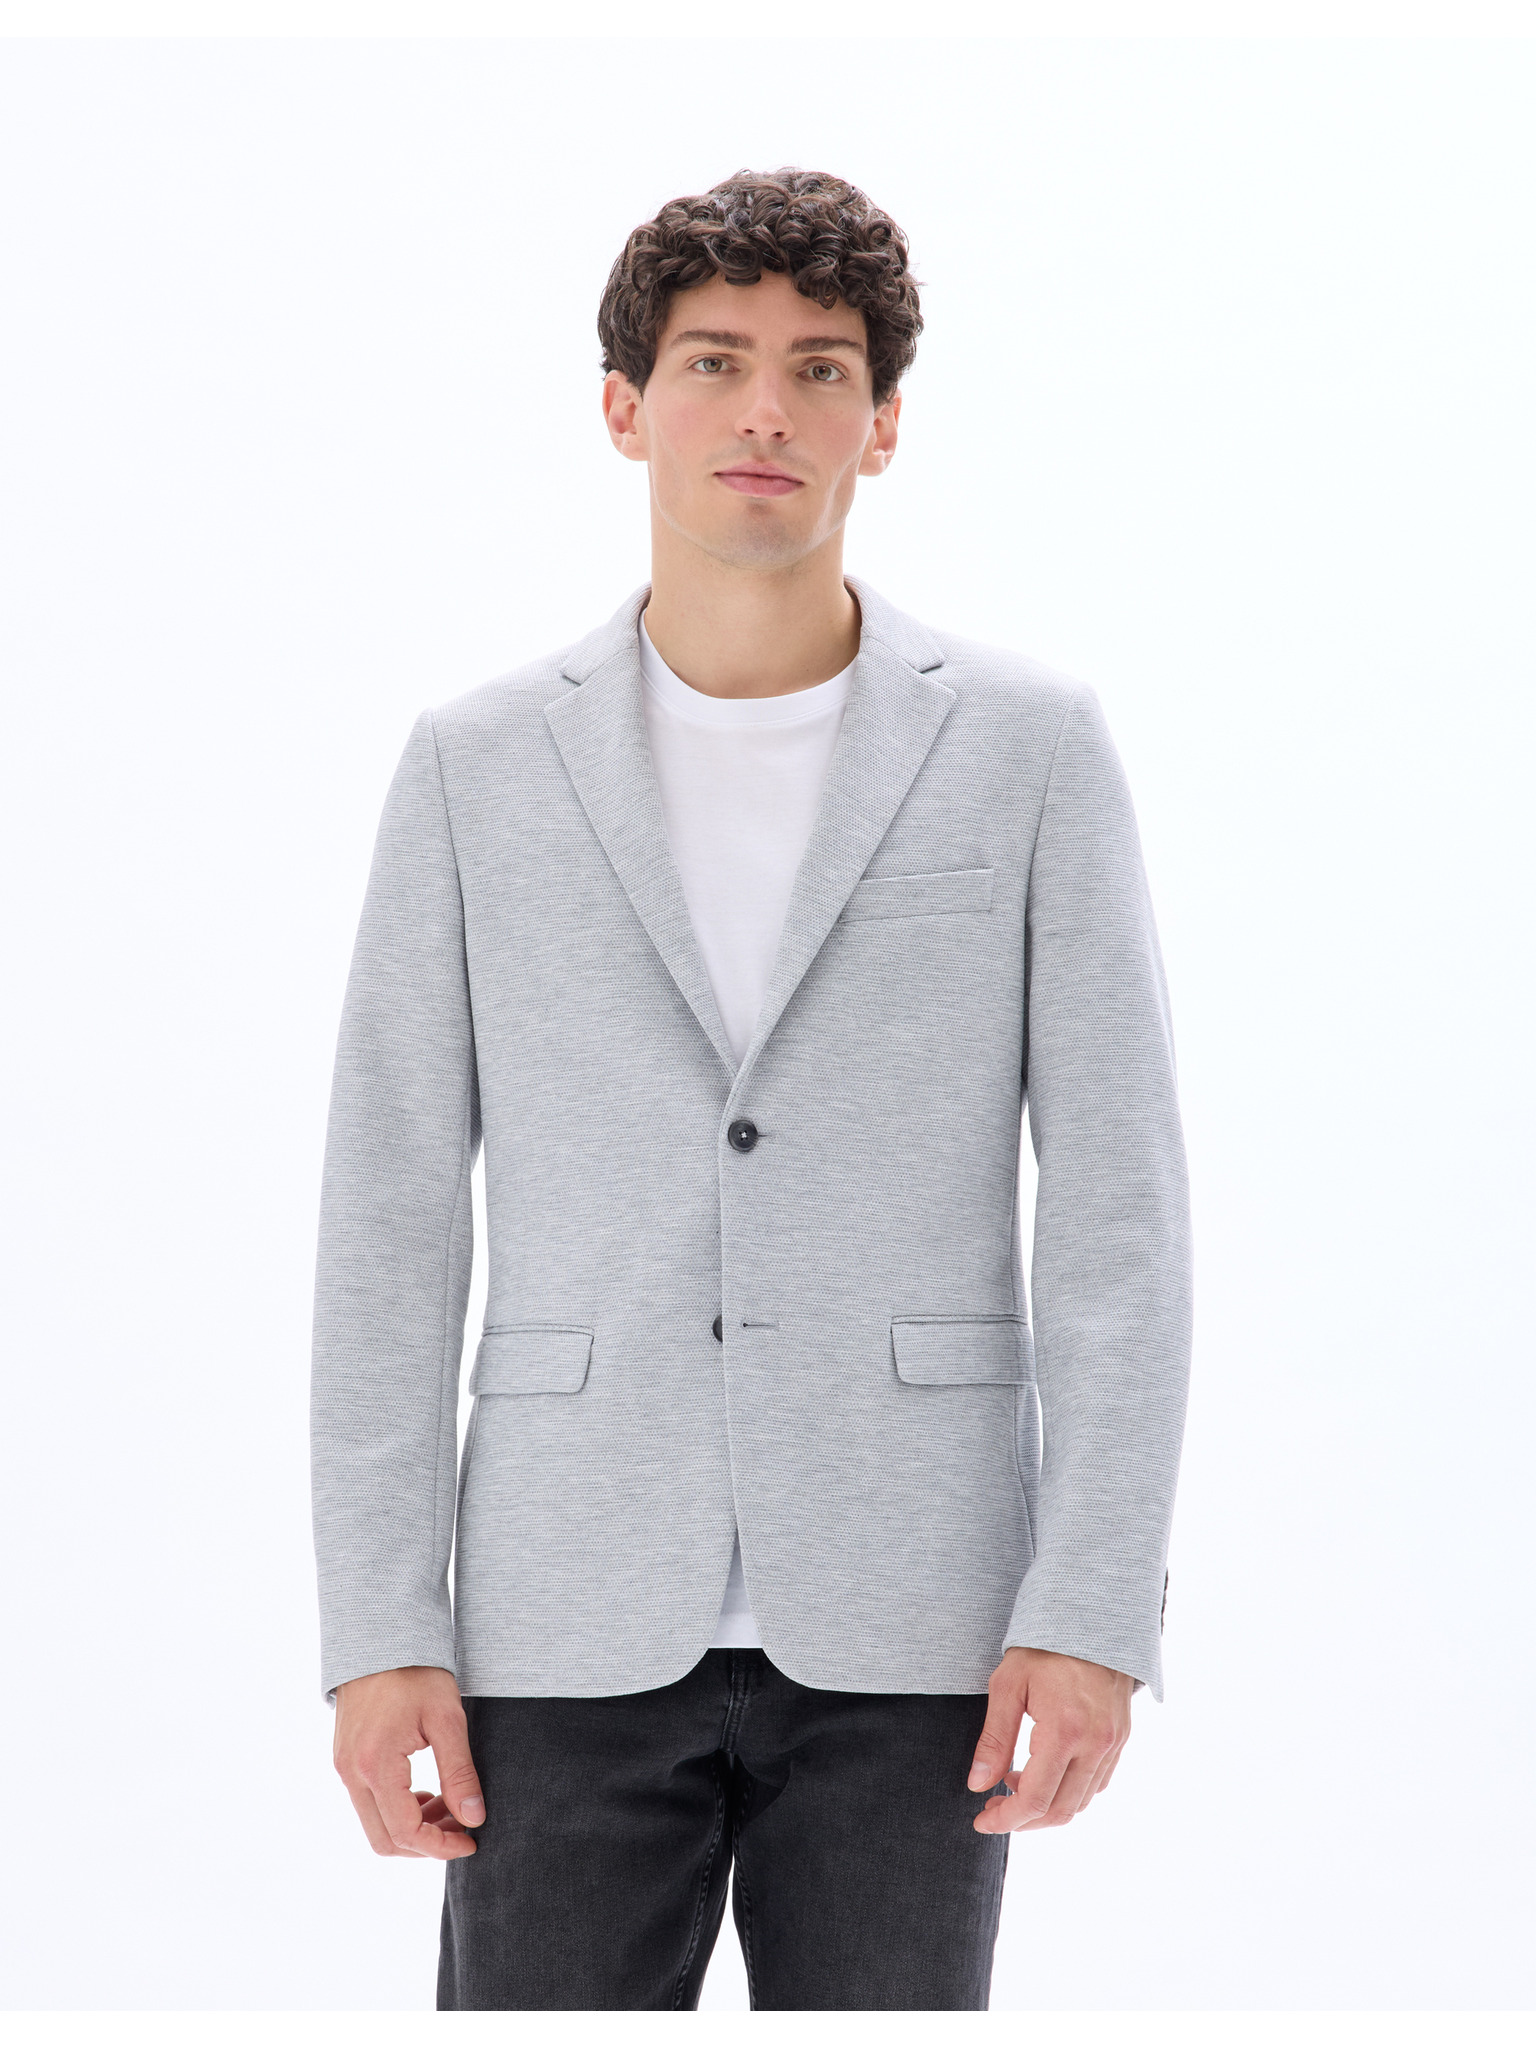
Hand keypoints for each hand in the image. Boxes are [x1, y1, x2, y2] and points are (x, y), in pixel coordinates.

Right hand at [333, 1665, 484, 1858]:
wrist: (379, 1636)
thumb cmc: (415, 1671)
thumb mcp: (446, 1718)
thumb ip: (459, 1771)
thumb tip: (474, 1818)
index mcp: (375, 1765)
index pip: (406, 1832)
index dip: (441, 1847)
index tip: (472, 1842)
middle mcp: (351, 1773)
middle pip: (384, 1840)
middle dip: (426, 1844)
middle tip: (462, 1828)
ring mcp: (344, 1767)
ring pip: (374, 1825)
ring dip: (412, 1828)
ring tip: (449, 1808)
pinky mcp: (345, 1759)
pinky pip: (367, 1803)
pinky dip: (397, 1810)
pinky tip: (425, 1793)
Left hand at [968, 1646, 1132, 1832]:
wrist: (1091, 1617)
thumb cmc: (1044, 1646)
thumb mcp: (1007, 1685)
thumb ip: (994, 1739)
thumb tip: (977, 1785)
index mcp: (1065, 1730)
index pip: (1035, 1799)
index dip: (1005, 1819)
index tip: (981, 1820)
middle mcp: (1096, 1744)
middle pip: (1060, 1810)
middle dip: (1023, 1820)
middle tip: (994, 1807)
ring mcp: (1113, 1743)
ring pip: (1082, 1802)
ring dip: (1046, 1807)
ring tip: (1014, 1783)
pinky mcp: (1121, 1738)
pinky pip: (1098, 1783)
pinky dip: (1070, 1792)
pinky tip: (1045, 1773)